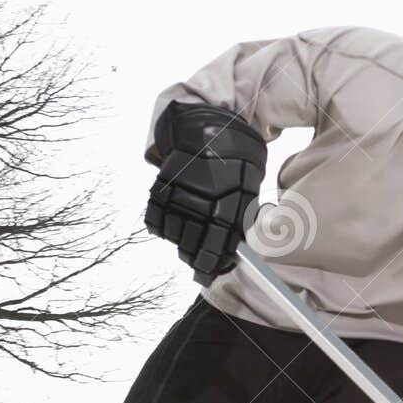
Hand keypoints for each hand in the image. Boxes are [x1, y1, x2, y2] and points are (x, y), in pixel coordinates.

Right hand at [145, 102, 266, 284]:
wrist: (208, 131)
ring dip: (178, 243)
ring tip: (185, 242)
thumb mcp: (246, 191)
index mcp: (227, 206)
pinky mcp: (161, 189)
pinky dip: (161, 227)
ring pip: (173, 235)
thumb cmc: (234, 164)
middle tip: (196, 262)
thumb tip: (232, 248)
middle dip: (193, 257)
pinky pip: (155, 220)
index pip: (217, 245)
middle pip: (191, 245)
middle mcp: (201, 204)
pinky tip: (170, 226)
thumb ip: (239, 220)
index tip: (209, 271)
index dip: (211, 262)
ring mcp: (178, 197)